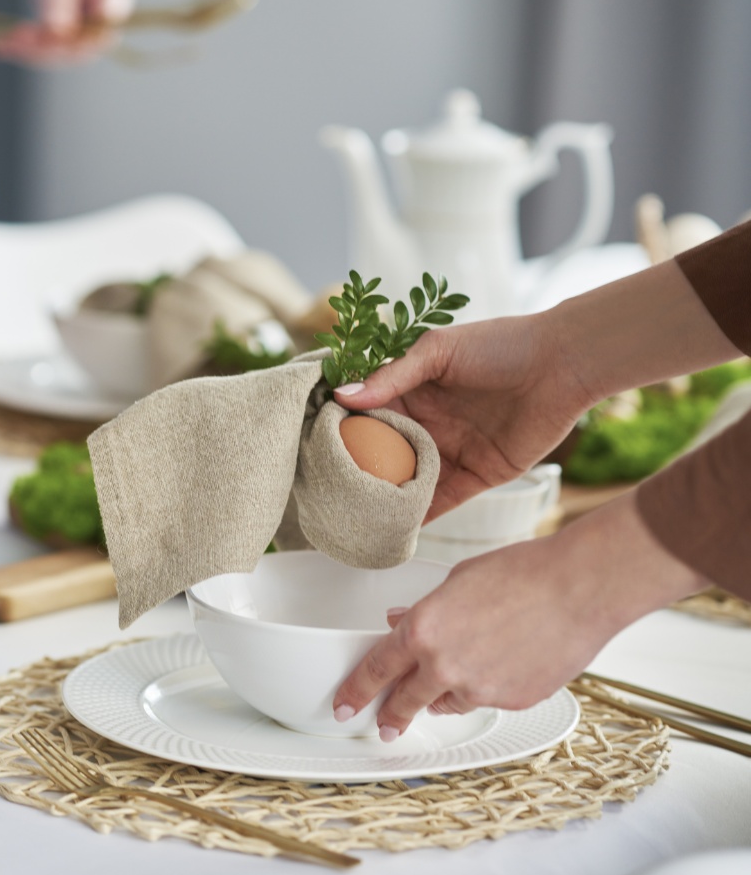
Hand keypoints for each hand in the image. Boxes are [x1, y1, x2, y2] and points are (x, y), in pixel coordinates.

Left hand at [0, 0, 134, 64]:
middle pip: (71, 50)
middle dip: (38, 50)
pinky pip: (41, 44)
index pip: (93, 38)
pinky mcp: (62, 31)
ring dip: (24, 50)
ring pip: (53, 51)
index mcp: (113, 8)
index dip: (67, 45)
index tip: (40, 41)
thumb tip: (57, 35)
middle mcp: (100, 26)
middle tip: (9, 43)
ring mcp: (81, 31)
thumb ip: (62, 5)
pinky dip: (20, 45)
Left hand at [332, 493, 706, 741]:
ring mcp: (480, 690)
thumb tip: (399, 622)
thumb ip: (422, 610)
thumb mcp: (456, 582)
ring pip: (448, 702)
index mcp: (423, 631)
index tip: (343, 706)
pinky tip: (504, 663)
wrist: (580, 588)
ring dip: (444, 694)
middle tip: (383, 724)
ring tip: (461, 673)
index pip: (376, 670)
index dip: (355, 691)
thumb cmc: (522, 574)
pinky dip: (486, 688)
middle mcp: (445, 667)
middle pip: (405, 702)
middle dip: (390, 715)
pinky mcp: (513, 701)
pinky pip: (487, 700)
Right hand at [333, 315, 595, 520]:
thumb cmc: (501, 344)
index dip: (340, 430)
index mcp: (411, 391)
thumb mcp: (438, 351)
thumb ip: (391, 376)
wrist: (564, 363)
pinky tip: (394, 531)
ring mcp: (449, 451)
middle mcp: (426, 423)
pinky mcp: (476, 475)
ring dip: (384, 498)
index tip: (311, 447)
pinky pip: (442, 501)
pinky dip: (419, 517)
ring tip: (351, 519)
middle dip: (356, 472)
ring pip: (407, 481)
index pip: (365, 415)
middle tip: (322, 492)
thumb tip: (342, 397)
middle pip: (382, 454)